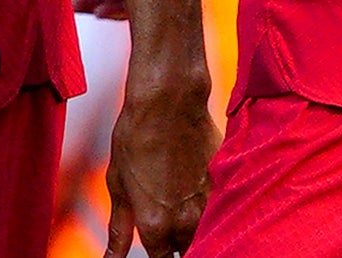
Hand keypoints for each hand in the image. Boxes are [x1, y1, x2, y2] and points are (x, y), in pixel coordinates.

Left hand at [105, 69, 215, 257]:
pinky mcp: (223, 182)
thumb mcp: (118, 185)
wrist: (169, 100)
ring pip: (206, 231)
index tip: (157, 247)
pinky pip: (219, 205)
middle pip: (187, 250)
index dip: (159, 257)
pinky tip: (196, 184)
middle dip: (178, 245)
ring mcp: (209, 203)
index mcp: (156, 227)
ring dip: (196, 227)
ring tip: (180, 202)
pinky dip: (211, 204)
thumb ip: (119, 229)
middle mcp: (186, 222)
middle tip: (168, 221)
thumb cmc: (136, 138)